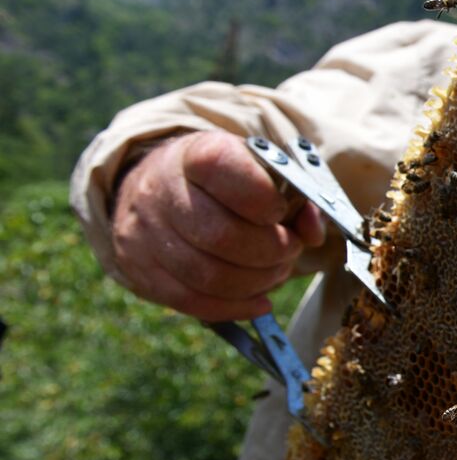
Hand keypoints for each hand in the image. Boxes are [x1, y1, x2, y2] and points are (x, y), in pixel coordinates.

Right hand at [111, 131, 325, 320]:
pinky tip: (259, 300)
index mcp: (196, 153)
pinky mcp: (141, 269)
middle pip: (221, 235)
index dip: (263, 199)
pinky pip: (192, 301)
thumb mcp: (261, 169)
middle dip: (271, 251)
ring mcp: (145, 233)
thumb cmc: (225, 180)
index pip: (223, 170)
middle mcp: (162, 189)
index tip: (280, 211)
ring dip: (257, 282)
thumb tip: (312, 230)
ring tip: (275, 271)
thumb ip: (297, 194)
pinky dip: (235, 307)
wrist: (159, 185)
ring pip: (208, 276)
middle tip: (289, 250)